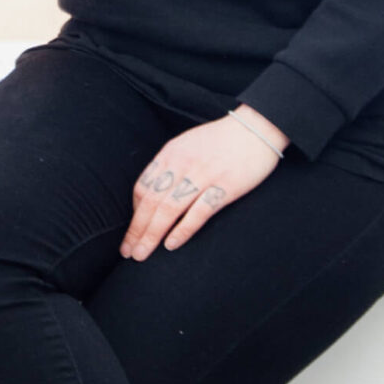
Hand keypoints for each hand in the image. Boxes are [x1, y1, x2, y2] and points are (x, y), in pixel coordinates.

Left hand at [119, 109, 288, 258]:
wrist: (256, 128)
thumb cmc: (222, 139)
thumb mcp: (188, 144)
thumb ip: (171, 165)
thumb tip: (155, 191)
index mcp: (171, 153)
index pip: (143, 187)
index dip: (134, 213)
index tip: (133, 231)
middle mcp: (182, 164)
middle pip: (151, 202)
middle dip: (136, 230)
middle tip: (127, 252)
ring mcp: (204, 175)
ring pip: (168, 209)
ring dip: (151, 235)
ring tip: (141, 254)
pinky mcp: (225, 186)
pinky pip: (198, 212)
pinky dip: (182, 230)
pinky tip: (171, 245)